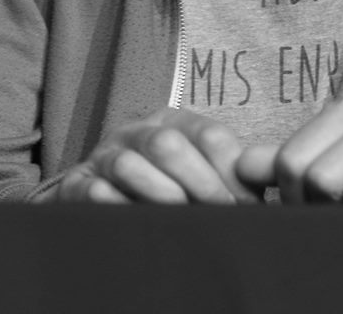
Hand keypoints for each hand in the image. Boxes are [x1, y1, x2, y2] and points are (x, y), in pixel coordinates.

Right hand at [56, 107, 262, 204]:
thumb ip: (230, 176)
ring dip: (160, 195)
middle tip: (218, 213)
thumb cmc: (166, 186)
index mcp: (173, 121)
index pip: (208, 135)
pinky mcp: (76, 183)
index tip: (244, 203)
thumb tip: (266, 191)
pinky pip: (93, 191)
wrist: (98, 193)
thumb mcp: (199, 172)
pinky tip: (137, 220)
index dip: (228, 170)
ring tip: (181, 218)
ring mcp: (104, 155)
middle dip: (198, 183)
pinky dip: (116, 206)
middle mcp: (137, 131)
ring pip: (129, 164)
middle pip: (168, 144)